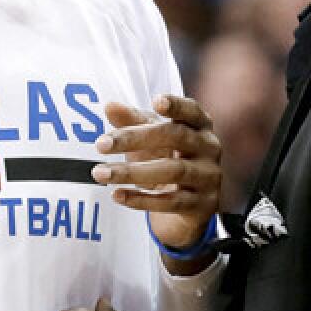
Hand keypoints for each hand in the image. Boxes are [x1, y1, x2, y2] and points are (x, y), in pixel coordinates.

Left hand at [93, 95, 221, 271]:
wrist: (188, 208)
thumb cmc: (168, 160)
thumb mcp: (151, 140)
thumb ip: (133, 122)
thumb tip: (110, 106)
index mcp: (200, 126)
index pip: (191, 111)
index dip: (177, 105)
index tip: (156, 101)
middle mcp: (210, 148)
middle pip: (176, 137)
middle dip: (135, 139)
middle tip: (100, 145)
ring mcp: (209, 177)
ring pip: (172, 171)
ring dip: (132, 173)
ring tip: (100, 173)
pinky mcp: (203, 205)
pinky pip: (171, 202)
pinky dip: (142, 200)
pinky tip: (117, 195)